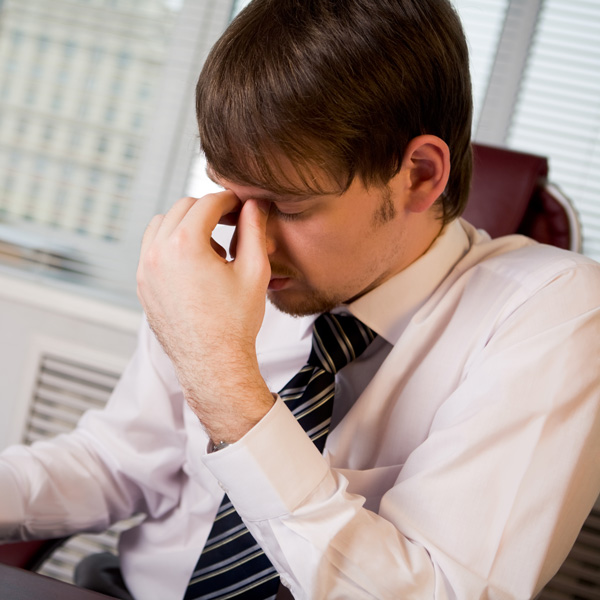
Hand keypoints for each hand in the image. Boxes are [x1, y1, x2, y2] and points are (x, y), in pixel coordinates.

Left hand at [136, 192, 274, 443]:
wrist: (213, 364)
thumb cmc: (235, 323)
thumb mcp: (254, 271)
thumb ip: (253, 230)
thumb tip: (253, 205)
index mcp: (184, 245)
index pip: (207, 203)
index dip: (229, 201)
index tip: (241, 206)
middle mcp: (158, 253)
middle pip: (182, 208)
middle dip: (207, 210)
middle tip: (229, 222)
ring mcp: (145, 270)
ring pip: (161, 225)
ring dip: (185, 224)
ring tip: (211, 246)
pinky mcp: (143, 286)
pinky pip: (152, 249)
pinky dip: (170, 244)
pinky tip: (194, 263)